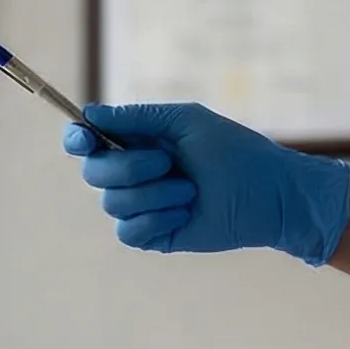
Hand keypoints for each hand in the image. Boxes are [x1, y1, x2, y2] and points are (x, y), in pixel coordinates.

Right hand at [62, 102, 349, 265]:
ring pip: (113, 204)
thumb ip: (136, 117)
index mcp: (137, 142)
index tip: (83, 138)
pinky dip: (157, 220)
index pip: (87, 141)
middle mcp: (133, 173)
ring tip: (191, 191)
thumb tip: (89, 114)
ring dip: (156, 195)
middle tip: (169, 164)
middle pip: (94, 173)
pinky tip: (186, 214)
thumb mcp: (186, 121)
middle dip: (129, 168)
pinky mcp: (152, 235)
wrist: (272, 195)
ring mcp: (141, 206)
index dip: (77, 139)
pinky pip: (128, 232)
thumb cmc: (236, 152)